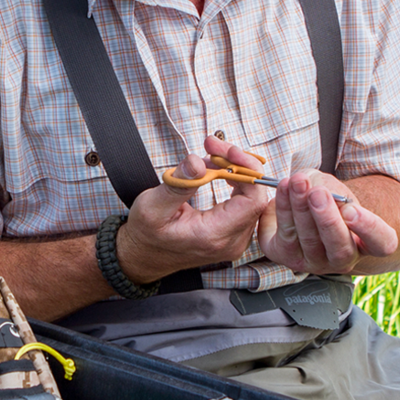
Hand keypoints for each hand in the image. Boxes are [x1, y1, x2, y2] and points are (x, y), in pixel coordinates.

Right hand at [116, 136, 268, 283]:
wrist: (143, 254)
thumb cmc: (146, 232)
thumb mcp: (152, 206)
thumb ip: (178, 184)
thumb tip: (196, 163)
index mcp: (214, 236)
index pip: (253, 201)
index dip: (247, 169)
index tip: (227, 150)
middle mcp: (231, 241)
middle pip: (255, 195)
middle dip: (237, 163)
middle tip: (212, 145)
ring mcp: (235, 239)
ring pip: (251, 196)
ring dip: (234, 169)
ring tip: (210, 155)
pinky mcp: (233, 233)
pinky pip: (244, 202)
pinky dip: (233, 180)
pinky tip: (216, 169)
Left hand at [260, 170, 399, 274]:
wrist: (300, 210)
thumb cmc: (327, 199)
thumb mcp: (334, 187)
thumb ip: (330, 188)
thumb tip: (319, 190)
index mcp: (368, 243)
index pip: (382, 243)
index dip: (369, 228)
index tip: (352, 209)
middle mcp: (344, 258)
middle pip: (341, 248)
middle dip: (327, 219)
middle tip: (317, 193)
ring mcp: (315, 262)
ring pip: (310, 240)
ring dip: (301, 208)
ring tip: (297, 183)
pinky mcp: (288, 257)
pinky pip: (286, 234)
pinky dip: (284, 207)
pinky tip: (284, 187)